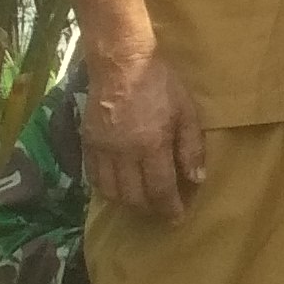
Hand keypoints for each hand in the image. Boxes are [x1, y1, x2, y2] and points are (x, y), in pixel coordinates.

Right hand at [81, 46, 208, 220]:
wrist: (121, 64)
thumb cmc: (160, 84)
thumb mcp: (186, 111)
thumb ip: (191, 147)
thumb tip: (196, 179)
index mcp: (151, 146)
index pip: (160, 189)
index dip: (169, 207)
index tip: (177, 219)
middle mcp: (123, 154)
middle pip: (133, 196)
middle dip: (149, 208)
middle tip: (161, 209)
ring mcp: (102, 150)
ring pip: (111, 192)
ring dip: (127, 202)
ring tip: (142, 201)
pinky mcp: (87, 144)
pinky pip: (94, 177)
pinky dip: (106, 188)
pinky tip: (118, 187)